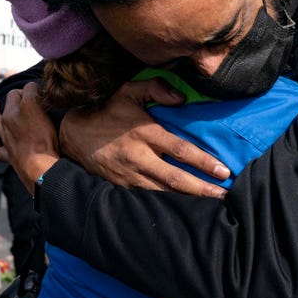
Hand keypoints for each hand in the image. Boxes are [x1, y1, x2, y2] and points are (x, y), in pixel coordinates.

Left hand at [0, 83, 59, 193]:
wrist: (40, 167)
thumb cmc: (47, 141)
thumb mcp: (50, 116)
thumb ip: (44, 102)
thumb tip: (42, 95)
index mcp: (22, 108)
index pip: (28, 88)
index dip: (36, 87)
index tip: (42, 91)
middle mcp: (10, 119)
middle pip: (11, 98)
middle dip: (17, 95)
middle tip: (26, 96)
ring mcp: (6, 136)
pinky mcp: (7, 153)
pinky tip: (0, 144)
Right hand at [60, 79, 230, 197]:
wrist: (74, 133)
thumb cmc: (107, 109)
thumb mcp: (129, 90)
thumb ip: (156, 87)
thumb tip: (182, 98)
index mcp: (145, 133)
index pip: (180, 150)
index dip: (203, 162)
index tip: (223, 171)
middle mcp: (139, 157)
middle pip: (176, 179)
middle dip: (202, 189)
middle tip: (224, 195)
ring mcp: (129, 175)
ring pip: (163, 193)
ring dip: (187, 201)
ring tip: (210, 205)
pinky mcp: (121, 186)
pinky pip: (147, 199)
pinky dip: (166, 205)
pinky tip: (183, 210)